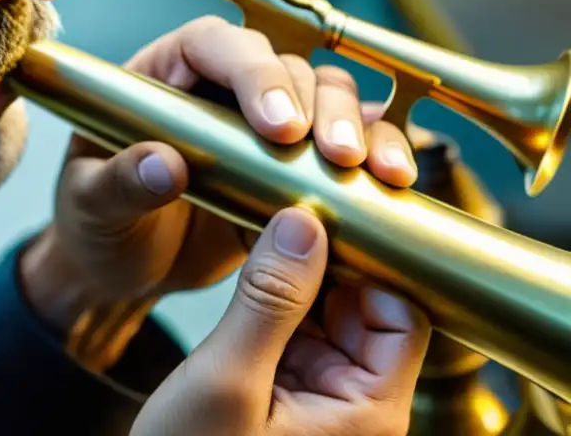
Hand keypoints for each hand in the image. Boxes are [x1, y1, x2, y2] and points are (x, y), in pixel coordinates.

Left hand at [20, 16, 420, 366]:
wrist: (120, 271)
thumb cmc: (94, 225)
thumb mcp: (88, 206)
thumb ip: (117, 183)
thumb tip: (162, 165)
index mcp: (162, 76)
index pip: (213, 42)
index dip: (253, 70)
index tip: (278, 125)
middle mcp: (218, 88)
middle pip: (283, 64)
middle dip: (318, 103)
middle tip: (334, 155)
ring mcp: (261, 125)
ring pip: (326, 97)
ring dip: (357, 127)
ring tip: (376, 172)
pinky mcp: (292, 165)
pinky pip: (344, 145)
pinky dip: (375, 155)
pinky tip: (394, 179)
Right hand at [129, 207, 429, 435]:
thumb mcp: (226, 380)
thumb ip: (268, 302)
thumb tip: (302, 226)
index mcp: (367, 414)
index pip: (402, 315)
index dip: (367, 264)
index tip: (321, 221)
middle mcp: (355, 405)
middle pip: (366, 308)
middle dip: (329, 261)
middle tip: (287, 213)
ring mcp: (320, 396)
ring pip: (328, 312)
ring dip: (300, 275)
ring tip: (266, 231)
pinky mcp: (286, 389)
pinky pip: (295, 328)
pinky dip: (275, 297)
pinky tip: (253, 266)